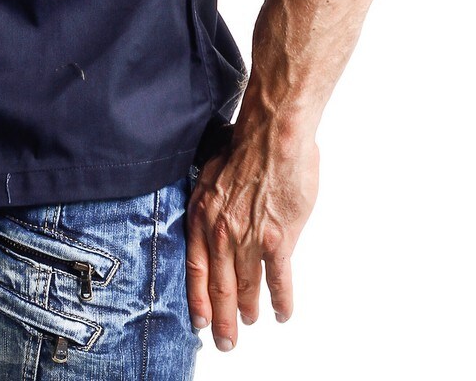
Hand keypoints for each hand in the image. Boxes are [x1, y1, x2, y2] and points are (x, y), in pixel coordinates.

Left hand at [184, 128, 319, 350]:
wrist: (271, 135)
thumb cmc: (244, 146)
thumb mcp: (211, 174)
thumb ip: (212, 204)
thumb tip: (214, 219)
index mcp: (202, 215)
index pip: (194, 268)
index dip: (197, 298)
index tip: (199, 321)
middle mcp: (221, 232)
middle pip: (220, 286)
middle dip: (222, 318)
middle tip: (225, 341)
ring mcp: (249, 237)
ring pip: (248, 285)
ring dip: (249, 308)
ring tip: (250, 322)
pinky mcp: (277, 238)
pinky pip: (278, 279)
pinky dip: (281, 300)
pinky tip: (282, 312)